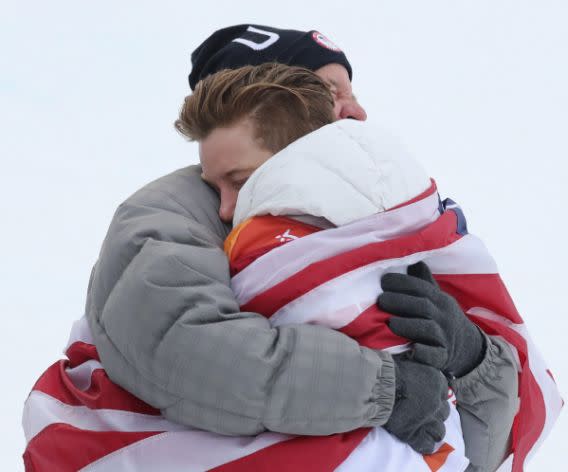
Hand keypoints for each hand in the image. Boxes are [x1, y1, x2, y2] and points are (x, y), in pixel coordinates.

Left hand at [378, 261, 485, 377]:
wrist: (469, 348)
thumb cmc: (441, 318)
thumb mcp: (437, 299)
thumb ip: (423, 282)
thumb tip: (413, 260)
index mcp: (440, 300)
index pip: (422, 288)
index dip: (403, 283)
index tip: (383, 280)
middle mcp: (443, 316)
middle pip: (423, 306)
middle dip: (400, 302)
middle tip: (380, 300)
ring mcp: (444, 337)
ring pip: (427, 329)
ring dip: (407, 325)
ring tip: (390, 323)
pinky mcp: (443, 356)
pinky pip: (435, 355)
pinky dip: (424, 353)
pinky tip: (412, 350)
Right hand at [384, 354, 449, 453]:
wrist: (377, 384)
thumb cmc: (391, 368)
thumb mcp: (411, 359)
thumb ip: (421, 362)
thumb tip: (421, 355)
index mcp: (437, 382)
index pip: (443, 393)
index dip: (434, 396)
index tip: (425, 396)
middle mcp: (437, 402)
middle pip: (444, 412)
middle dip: (435, 412)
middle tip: (422, 411)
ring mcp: (427, 420)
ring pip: (439, 430)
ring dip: (432, 429)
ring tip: (422, 426)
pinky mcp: (415, 434)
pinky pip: (427, 444)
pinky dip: (424, 443)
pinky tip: (418, 439)